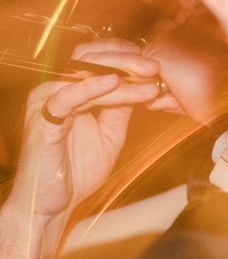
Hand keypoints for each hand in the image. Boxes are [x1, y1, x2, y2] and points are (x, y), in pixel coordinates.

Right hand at [0, 39, 169, 258]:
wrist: (54, 203)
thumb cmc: (76, 170)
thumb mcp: (110, 133)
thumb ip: (121, 108)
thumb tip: (144, 85)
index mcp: (70, 92)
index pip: (95, 60)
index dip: (124, 55)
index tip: (153, 61)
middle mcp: (55, 91)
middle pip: (89, 60)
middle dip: (126, 60)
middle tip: (155, 67)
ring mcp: (46, 103)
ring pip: (82, 75)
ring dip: (119, 73)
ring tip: (147, 75)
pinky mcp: (42, 120)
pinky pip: (65, 97)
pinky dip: (90, 86)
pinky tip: (114, 81)